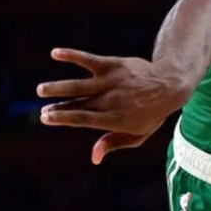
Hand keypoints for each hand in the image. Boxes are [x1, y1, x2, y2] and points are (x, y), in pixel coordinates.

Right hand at [37, 48, 189, 163]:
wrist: (169, 85)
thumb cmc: (151, 113)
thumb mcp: (138, 134)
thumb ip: (114, 143)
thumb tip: (93, 158)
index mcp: (115, 119)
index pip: (83, 119)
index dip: (63, 118)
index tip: (46, 118)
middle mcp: (111, 100)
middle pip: (78, 104)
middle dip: (58, 107)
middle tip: (43, 110)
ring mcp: (111, 82)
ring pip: (79, 85)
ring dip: (57, 87)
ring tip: (41, 90)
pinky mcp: (112, 65)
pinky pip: (88, 60)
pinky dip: (71, 55)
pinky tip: (55, 53)